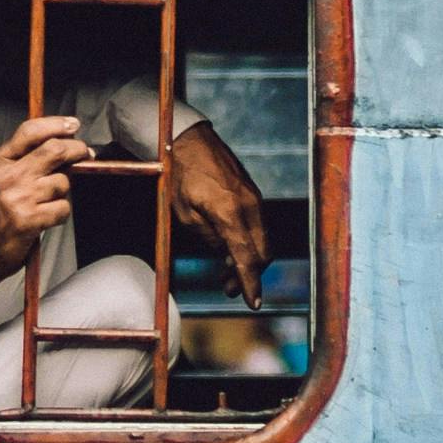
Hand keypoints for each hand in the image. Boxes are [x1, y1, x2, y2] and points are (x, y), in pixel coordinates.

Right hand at [0, 114, 90, 278]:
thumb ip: (25, 158)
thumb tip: (63, 142)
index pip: (30, 132)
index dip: (56, 124)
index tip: (73, 125)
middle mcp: (8, 176)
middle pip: (54, 150)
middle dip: (77, 150)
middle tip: (84, 154)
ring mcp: (20, 198)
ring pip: (63, 182)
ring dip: (63, 191)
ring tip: (47, 199)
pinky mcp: (30, 220)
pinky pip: (63, 207)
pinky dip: (60, 212)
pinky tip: (46, 216)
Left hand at [168, 123, 269, 306]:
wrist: (188, 139)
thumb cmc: (180, 175)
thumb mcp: (184, 213)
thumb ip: (207, 237)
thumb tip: (226, 253)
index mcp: (230, 213)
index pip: (247, 258)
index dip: (251, 284)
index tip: (254, 303)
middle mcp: (249, 206)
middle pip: (262, 253)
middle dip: (250, 275)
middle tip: (227, 287)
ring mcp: (254, 198)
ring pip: (262, 240)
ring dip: (249, 259)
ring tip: (226, 271)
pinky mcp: (252, 193)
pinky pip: (258, 225)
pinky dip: (249, 241)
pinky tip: (231, 247)